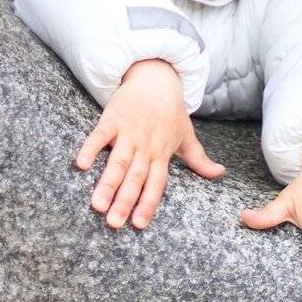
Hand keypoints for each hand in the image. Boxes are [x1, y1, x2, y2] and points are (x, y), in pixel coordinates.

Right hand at [74, 58, 226, 229]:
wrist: (156, 76)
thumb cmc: (171, 109)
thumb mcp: (186, 134)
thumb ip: (198, 158)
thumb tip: (220, 173)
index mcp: (162, 153)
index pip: (156, 184)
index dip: (148, 204)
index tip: (139, 225)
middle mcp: (145, 146)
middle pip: (134, 178)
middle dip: (124, 201)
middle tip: (113, 223)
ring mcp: (128, 133)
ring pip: (117, 162)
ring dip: (107, 184)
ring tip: (96, 205)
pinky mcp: (112, 118)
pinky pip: (99, 135)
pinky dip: (91, 149)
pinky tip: (81, 165)